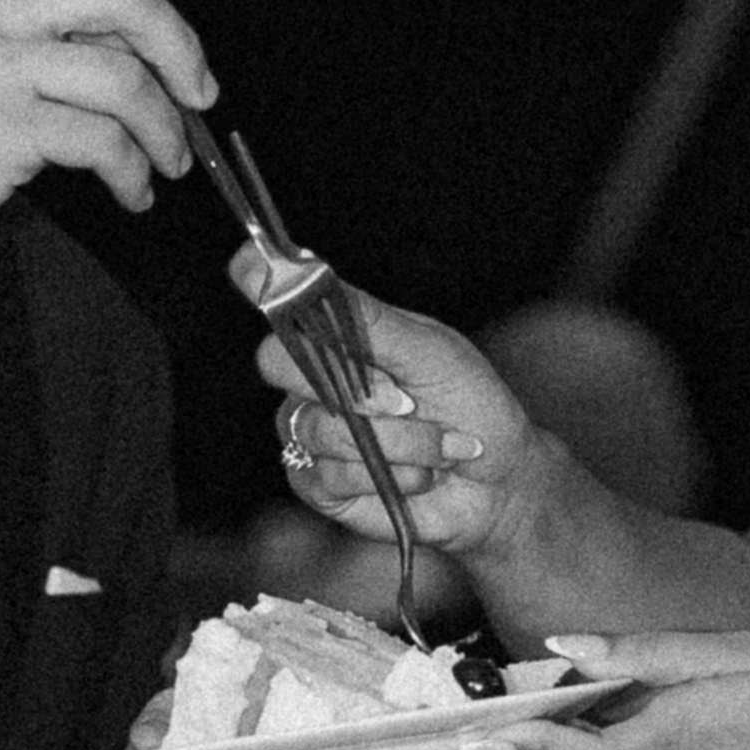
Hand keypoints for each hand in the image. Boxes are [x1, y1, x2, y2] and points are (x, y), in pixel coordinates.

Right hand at [0, 0, 217, 291]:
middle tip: (198, 90)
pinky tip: (130, 190)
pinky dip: (131, 173)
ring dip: (165, 130)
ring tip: (166, 161)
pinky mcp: (4, 129)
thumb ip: (28, 14)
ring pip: (123, 78)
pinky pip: (102, 142)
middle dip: (181, 47)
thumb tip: (125, 32)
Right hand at [230, 255, 535, 561]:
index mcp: (338, 336)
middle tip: (404, 400)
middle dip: (353, 384)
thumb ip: (367, 318)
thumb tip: (306, 267)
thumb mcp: (429, 351)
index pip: (281, 303)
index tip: (250, 266)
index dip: (261, 282)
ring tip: (437, 445)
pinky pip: (327, 474)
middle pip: (277, 362)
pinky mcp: (316, 483)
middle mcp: (313, 379)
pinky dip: (386, 476)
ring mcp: (310, 432)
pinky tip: (418, 476)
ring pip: (320, 427)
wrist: (499, 480)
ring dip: (396, 440)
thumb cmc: (470, 405)